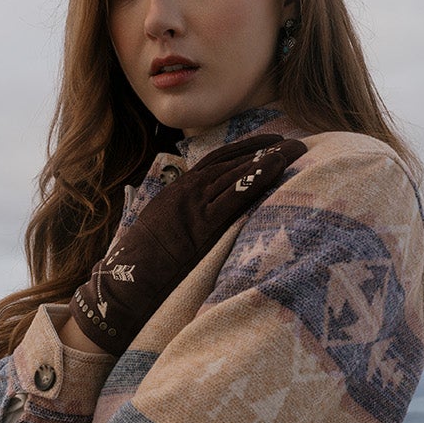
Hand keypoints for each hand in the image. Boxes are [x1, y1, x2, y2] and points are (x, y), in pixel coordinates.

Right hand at [68, 133, 304, 354]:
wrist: (127, 281)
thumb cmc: (142, 263)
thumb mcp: (161, 228)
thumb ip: (183, 215)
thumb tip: (204, 217)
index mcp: (177, 191)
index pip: (216, 160)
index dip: (245, 148)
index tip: (269, 141)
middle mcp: (186, 191)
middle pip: (231, 161)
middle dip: (264, 149)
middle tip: (296, 142)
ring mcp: (194, 205)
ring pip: (235, 172)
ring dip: (269, 158)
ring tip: (297, 150)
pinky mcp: (203, 224)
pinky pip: (234, 194)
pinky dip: (256, 177)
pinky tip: (277, 167)